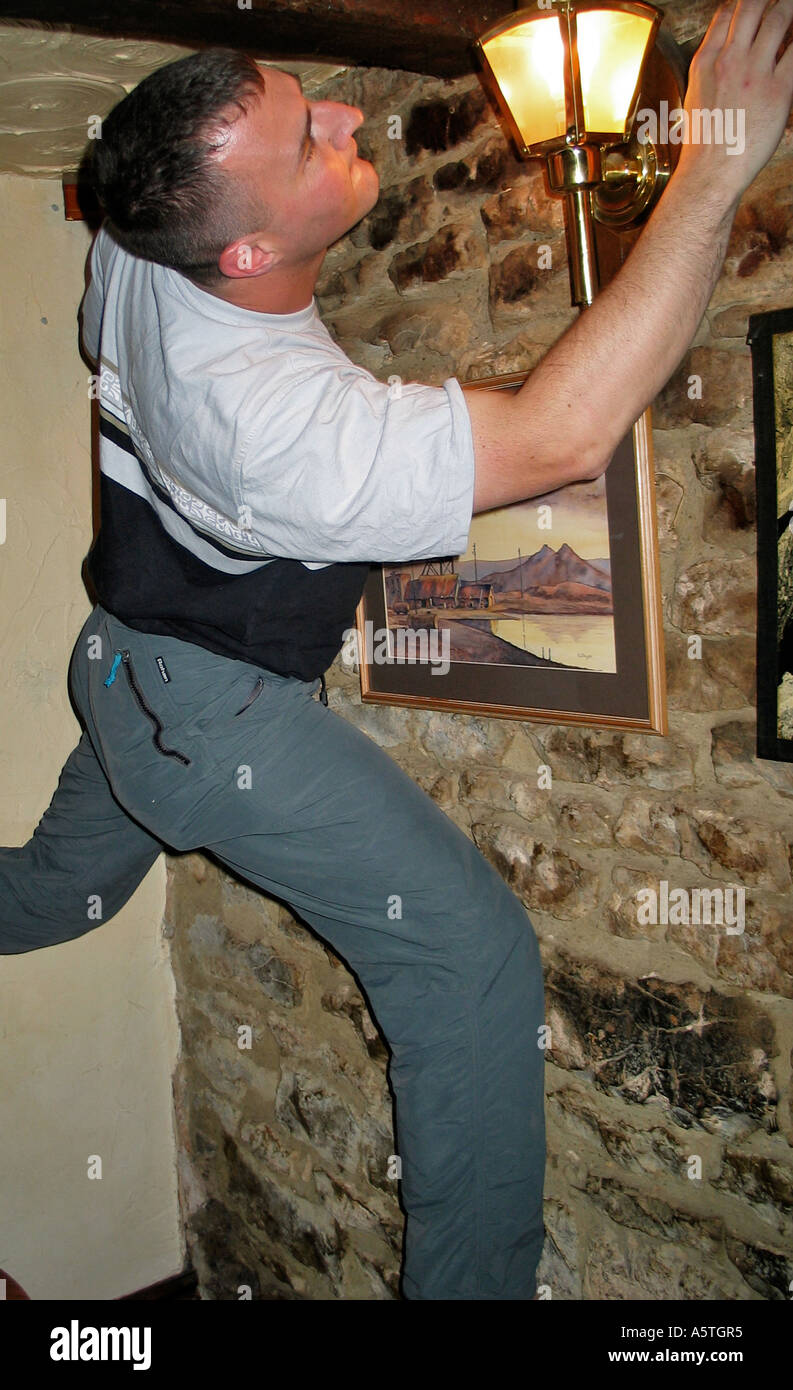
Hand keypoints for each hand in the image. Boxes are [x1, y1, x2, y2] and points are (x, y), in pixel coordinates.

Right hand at [674, 0, 792, 202]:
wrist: (711, 172)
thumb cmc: (704, 145)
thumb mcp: (695, 99)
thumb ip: (711, 72)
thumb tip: (724, 62)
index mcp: (706, 63)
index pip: (725, 16)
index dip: (740, 4)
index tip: (750, 4)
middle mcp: (730, 60)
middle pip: (751, 7)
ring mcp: (754, 72)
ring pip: (777, 19)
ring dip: (788, 7)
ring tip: (792, 6)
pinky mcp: (778, 89)